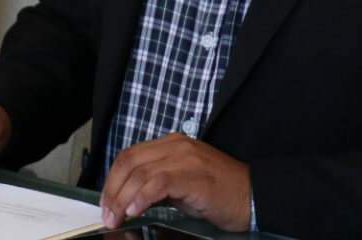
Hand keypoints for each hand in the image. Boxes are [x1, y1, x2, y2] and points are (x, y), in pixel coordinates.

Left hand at [98, 133, 250, 230]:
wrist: (255, 197)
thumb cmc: (221, 193)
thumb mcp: (182, 184)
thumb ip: (157, 184)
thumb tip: (128, 197)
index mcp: (171, 144)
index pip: (130, 156)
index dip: (112, 179)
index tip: (106, 201)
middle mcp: (176, 146)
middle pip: (130, 162)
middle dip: (112, 190)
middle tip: (107, 214)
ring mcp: (186, 158)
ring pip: (140, 173)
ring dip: (123, 198)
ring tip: (117, 217)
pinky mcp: (194, 175)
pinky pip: (159, 183)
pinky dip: (142, 197)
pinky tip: (135, 210)